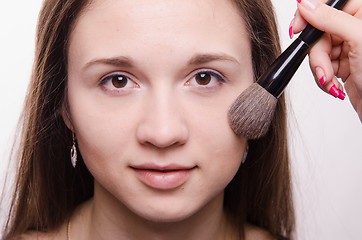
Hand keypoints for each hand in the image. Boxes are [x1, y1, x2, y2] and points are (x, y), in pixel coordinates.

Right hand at [289, 0, 361, 121]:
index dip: (309, 15)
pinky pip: (319, 66)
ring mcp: (346, 46)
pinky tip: (334, 84)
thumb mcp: (358, 39)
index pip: (327, 4)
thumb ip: (331, 19)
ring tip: (330, 80)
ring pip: (316, 51)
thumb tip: (306, 4)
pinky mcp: (340, 64)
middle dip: (317, 54)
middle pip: (318, 32)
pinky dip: (323, 78)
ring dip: (320, 69)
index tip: (297, 28)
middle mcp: (353, 27)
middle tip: (322, 68)